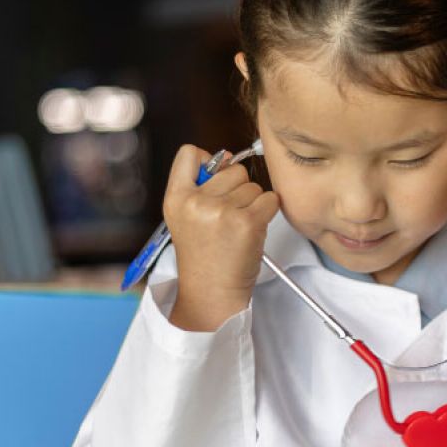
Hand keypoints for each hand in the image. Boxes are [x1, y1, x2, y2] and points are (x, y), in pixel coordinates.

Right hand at [164, 144, 279, 330]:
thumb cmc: (205, 257)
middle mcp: (196, 201)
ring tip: (238, 229)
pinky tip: (252, 231)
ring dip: (253, 205)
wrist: (212, 293)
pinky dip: (268, 213)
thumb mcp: (187, 218)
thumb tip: (228, 156)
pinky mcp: (247, 222)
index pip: (189, 153)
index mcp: (176, 198)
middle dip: (238, 190)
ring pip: (253, 186)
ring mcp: (222, 211)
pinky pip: (270, 199)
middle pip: (232, 169)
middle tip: (227, 219)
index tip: (215, 182)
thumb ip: (201, 186)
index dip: (208, 162)